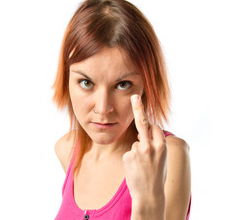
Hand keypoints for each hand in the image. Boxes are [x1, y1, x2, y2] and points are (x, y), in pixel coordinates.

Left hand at [123, 94, 166, 212]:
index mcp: (162, 146)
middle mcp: (150, 146)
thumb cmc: (157, 175)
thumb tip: (142, 134)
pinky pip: (129, 153)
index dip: (150, 126)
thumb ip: (155, 144)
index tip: (144, 113)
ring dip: (138, 152)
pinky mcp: (128, 156)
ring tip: (143, 166)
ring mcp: (138, 151)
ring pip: (136, 143)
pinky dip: (132, 159)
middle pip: (143, 123)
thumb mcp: (162, 158)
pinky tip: (136, 168)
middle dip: (139, 108)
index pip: (154, 127)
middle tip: (135, 97)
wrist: (149, 195)